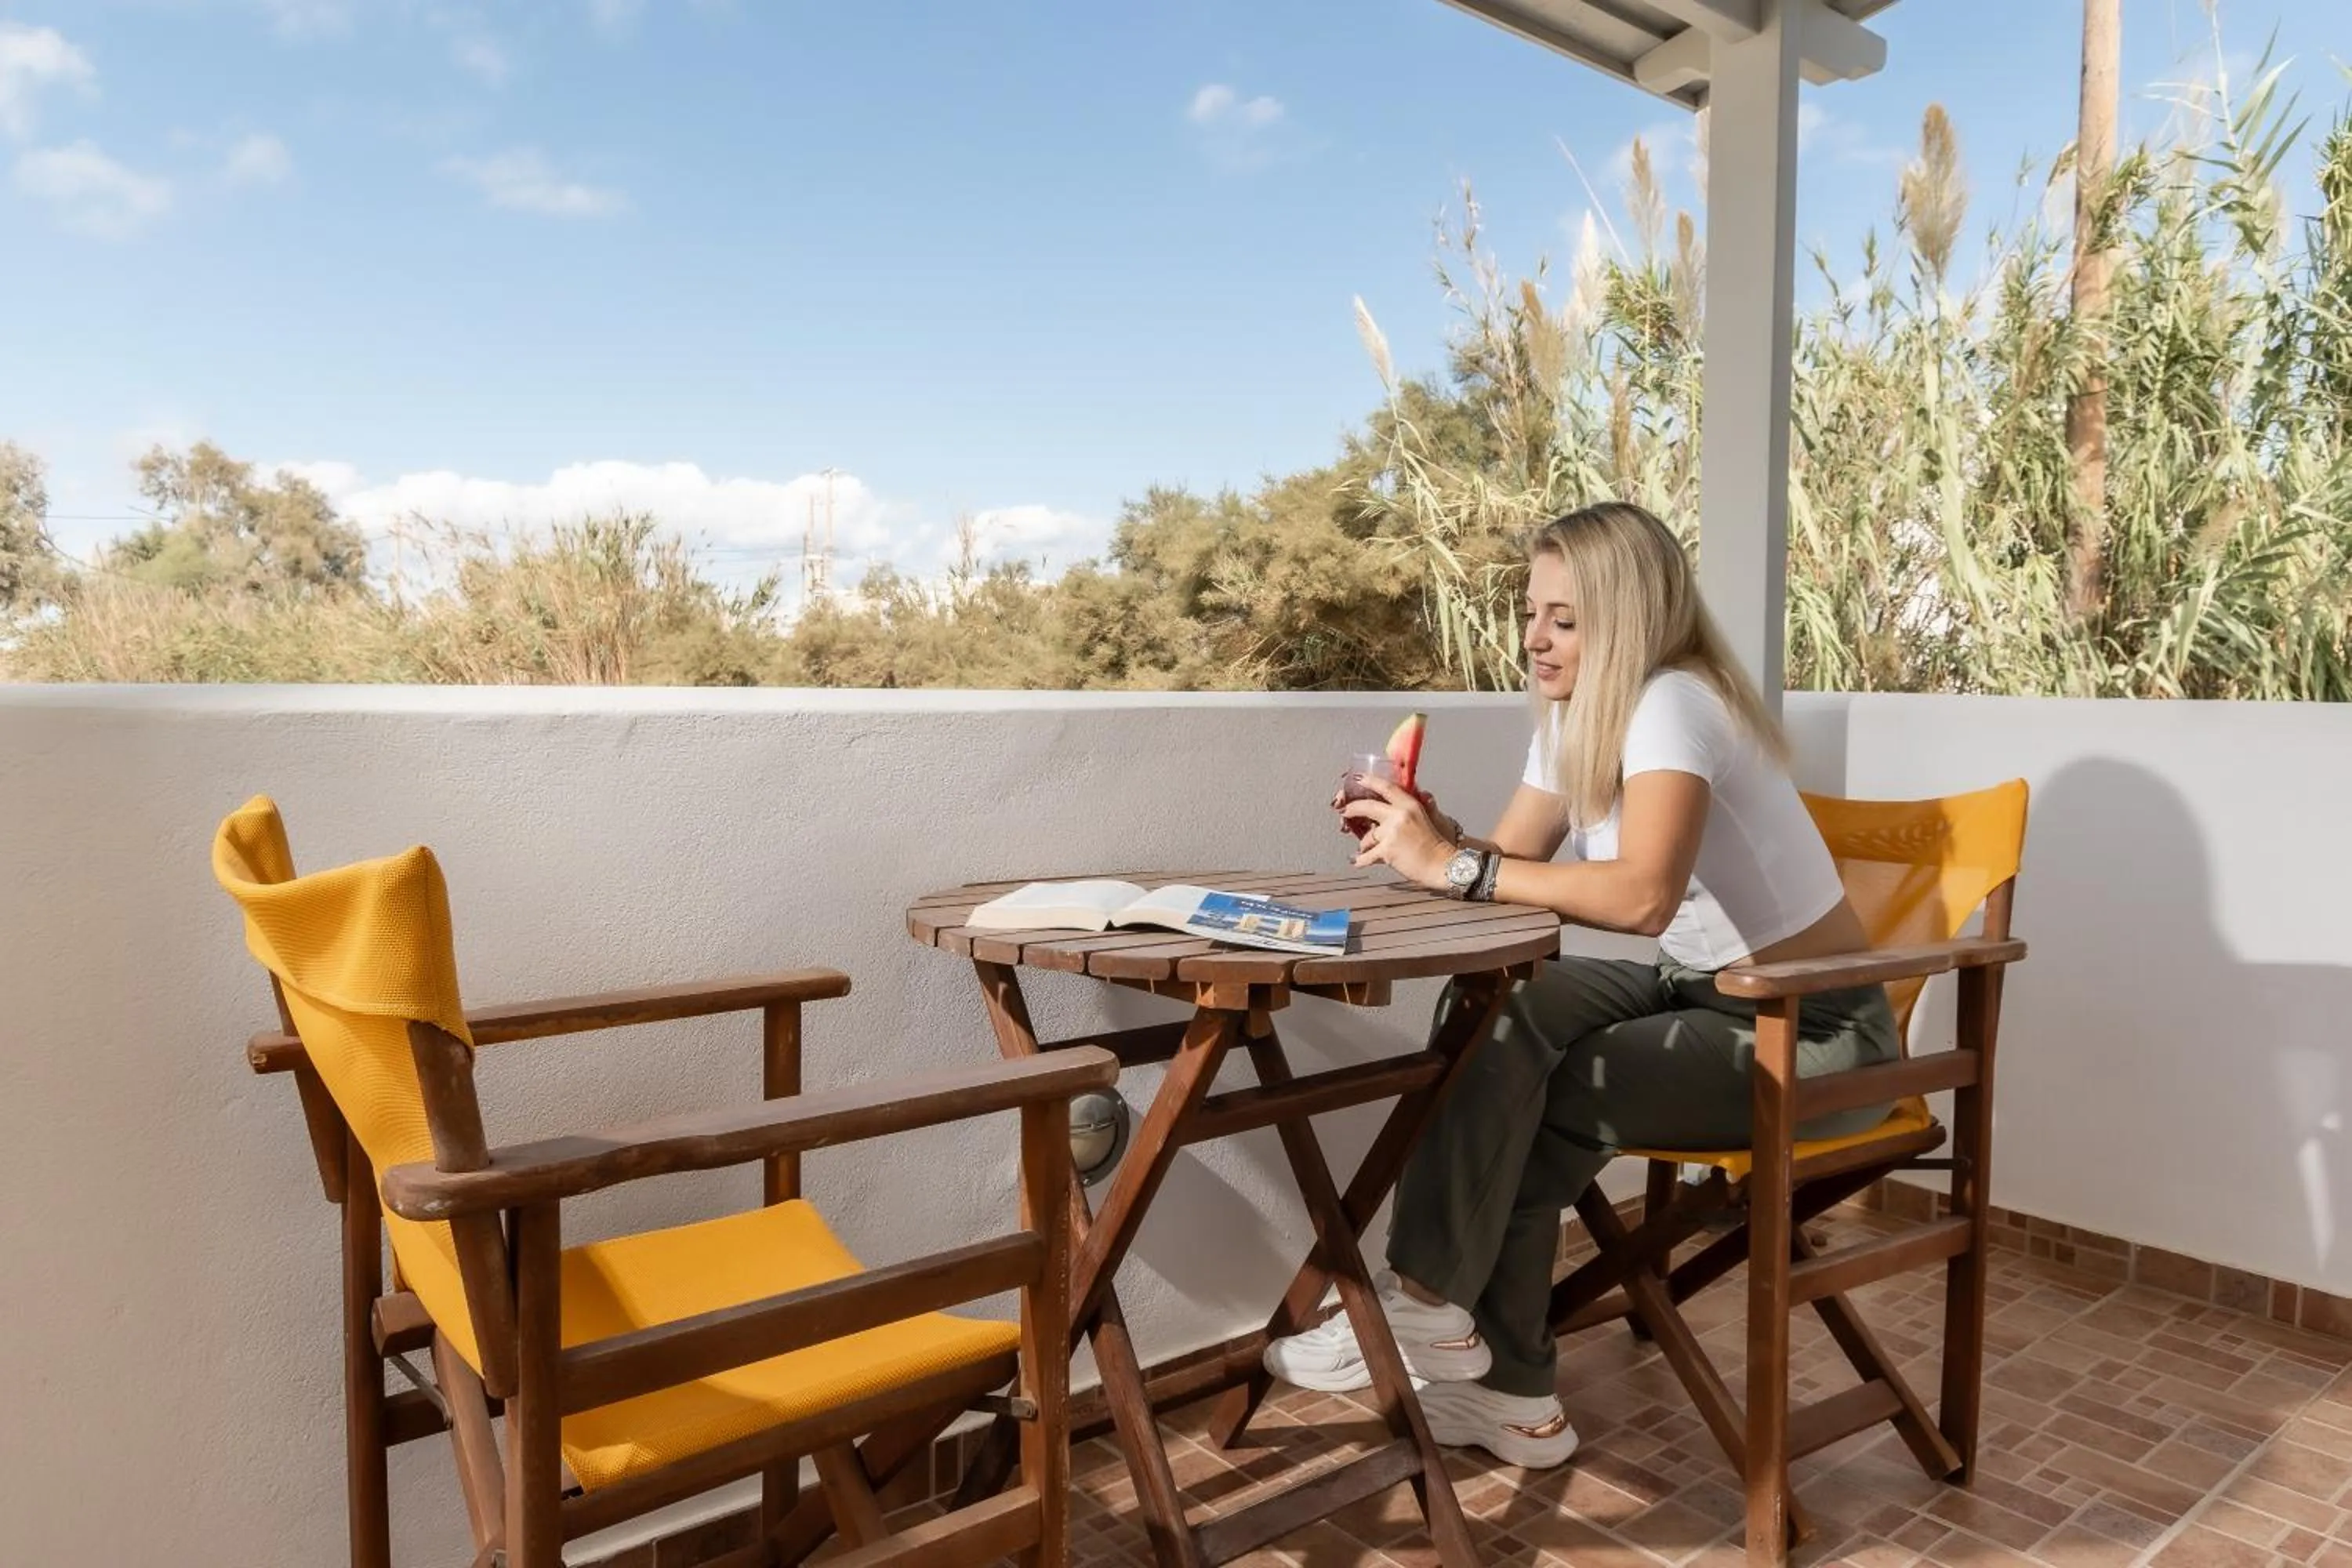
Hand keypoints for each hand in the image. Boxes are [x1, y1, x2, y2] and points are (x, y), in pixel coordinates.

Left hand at [1339, 775, 1455, 887]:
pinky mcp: (1387, 850)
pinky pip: (1366, 855)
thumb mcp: (1423, 819)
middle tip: (1345, 811)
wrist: (1442, 865)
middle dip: (1352, 809)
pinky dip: (1360, 860)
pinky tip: (1357, 861)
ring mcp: (1392, 832)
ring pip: (1366, 836)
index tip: (1357, 779)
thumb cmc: (1434, 845)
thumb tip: (1392, 808)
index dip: (1370, 781)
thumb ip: (1405, 811)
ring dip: (1364, 844)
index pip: (1386, 787)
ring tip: (1367, 849)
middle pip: (1367, 806)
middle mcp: (1400, 815)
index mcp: (1410, 805)